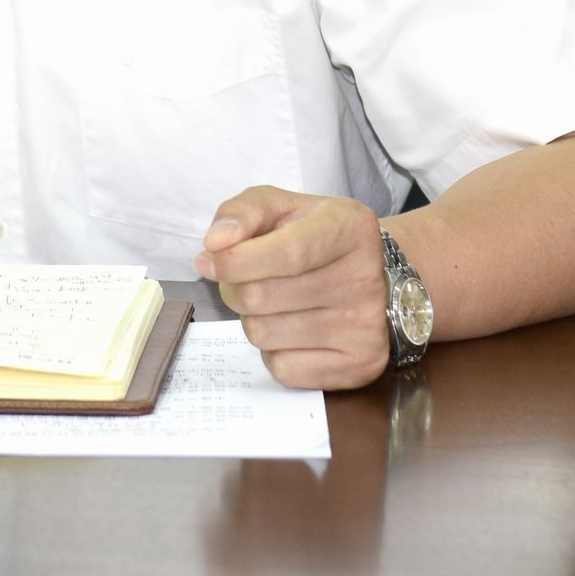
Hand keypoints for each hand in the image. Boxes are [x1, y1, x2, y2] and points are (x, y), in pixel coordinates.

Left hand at [194, 185, 390, 389]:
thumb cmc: (312, 236)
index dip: (236, 261)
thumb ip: (242, 212)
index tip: (208, 262)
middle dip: (234, 289)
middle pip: (262, 297)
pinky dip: (273, 351)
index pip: (287, 253)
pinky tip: (292, 330)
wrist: (365, 273)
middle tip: (243, 281)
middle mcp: (365, 278)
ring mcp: (366, 327)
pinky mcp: (360, 365)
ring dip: (252, 319)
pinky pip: (282, 368)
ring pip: (263, 334)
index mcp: (350, 228)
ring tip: (273, 303)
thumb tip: (215, 244)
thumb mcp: (280, 207)